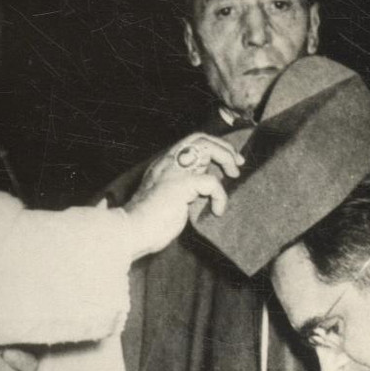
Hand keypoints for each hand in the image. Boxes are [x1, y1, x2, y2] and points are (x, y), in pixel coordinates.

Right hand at [125, 133, 243, 253]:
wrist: (132, 232)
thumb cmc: (149, 225)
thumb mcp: (170, 201)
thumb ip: (184, 190)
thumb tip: (206, 189)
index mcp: (163, 166)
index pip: (191, 143)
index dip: (213, 147)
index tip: (228, 163)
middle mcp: (167, 163)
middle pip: (200, 138)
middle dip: (224, 147)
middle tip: (238, 163)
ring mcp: (173, 171)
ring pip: (206, 148)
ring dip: (225, 158)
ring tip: (234, 175)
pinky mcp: (181, 184)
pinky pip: (211, 181)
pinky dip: (220, 195)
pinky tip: (218, 210)